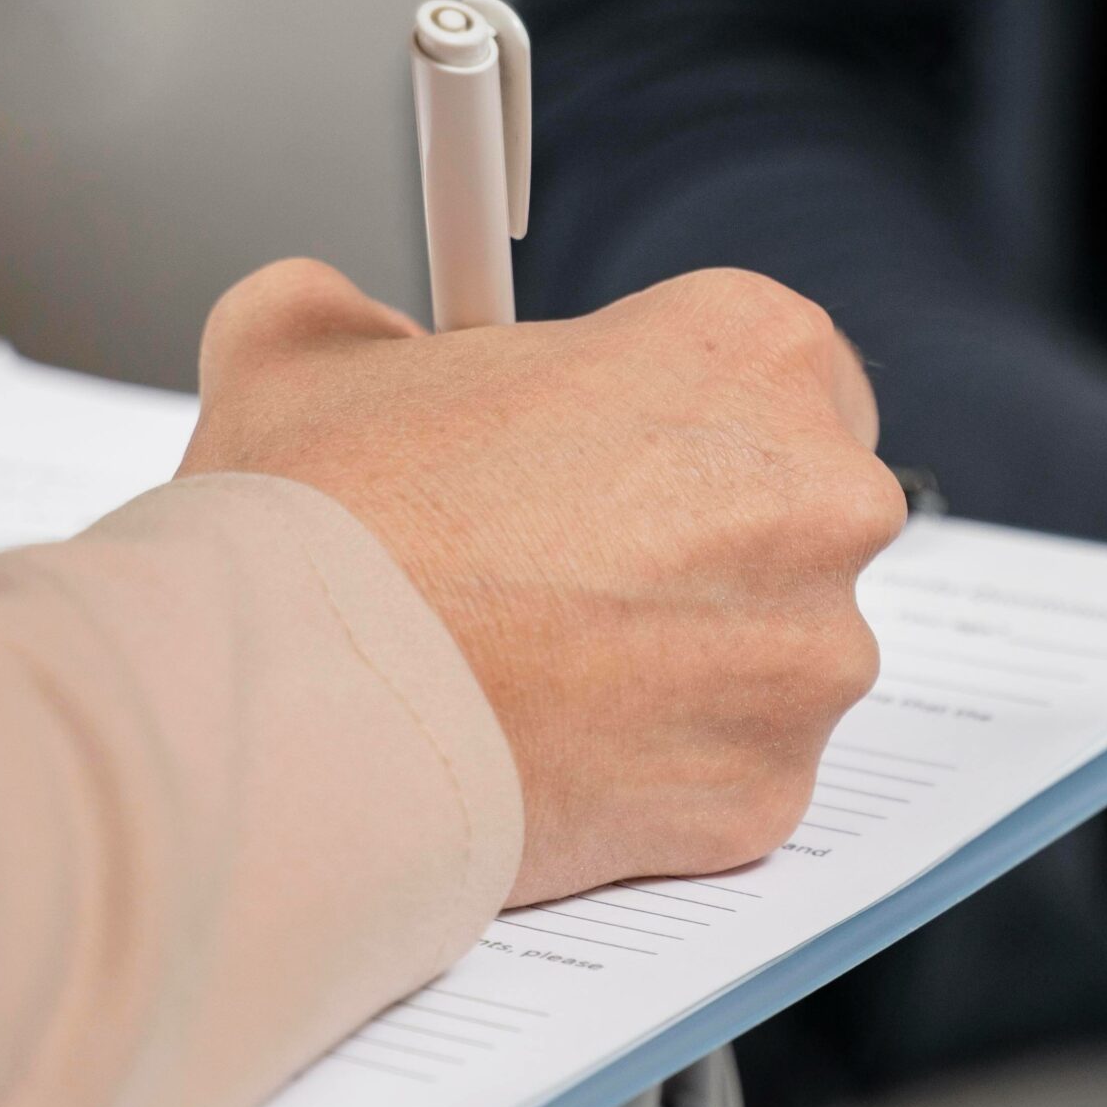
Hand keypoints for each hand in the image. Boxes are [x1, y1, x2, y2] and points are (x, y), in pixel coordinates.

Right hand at [180, 260, 905, 903]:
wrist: (283, 715)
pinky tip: (558, 751)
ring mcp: (810, 655)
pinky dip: (662, 775)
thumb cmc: (314, 532)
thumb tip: (361, 335)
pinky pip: (736, 774)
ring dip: (689, 667)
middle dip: (706, 551)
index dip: (699, 423)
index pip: (794, 376)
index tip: (635, 461)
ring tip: (547, 673)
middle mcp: (822, 497)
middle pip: (800, 520)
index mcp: (750, 350)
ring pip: (775, 657)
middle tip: (574, 576)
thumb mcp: (304, 349)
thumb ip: (366, 317)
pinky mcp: (772, 789)